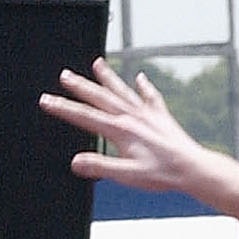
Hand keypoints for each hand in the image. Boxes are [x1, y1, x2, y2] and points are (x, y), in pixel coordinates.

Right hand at [43, 60, 221, 194]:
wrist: (192, 168)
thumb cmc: (162, 173)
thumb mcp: (126, 175)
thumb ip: (100, 166)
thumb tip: (76, 162)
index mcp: (121, 130)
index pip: (85, 116)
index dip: (63, 108)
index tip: (47, 100)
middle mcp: (132, 117)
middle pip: (100, 97)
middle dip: (80, 86)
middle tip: (65, 75)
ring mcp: (147, 114)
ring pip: (122, 90)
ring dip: (108, 77)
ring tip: (97, 63)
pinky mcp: (161, 117)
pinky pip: (150, 97)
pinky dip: (144, 86)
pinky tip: (141, 78)